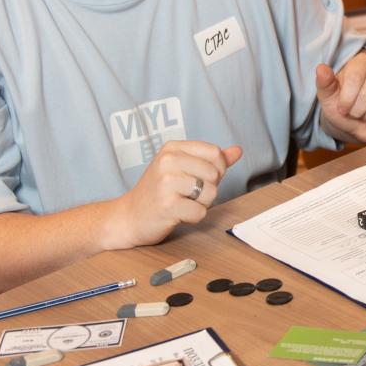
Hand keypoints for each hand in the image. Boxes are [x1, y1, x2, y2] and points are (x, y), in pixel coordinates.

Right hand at [106, 140, 242, 248]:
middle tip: (186, 194)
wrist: (128, 217)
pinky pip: (200, 212)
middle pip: (215, 175)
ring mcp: (166, 182)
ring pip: (210, 194)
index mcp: (173, 148)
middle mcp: (168, 161)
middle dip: (208, 189)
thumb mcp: (182, 168)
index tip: (200, 178)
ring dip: (201, 204)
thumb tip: (238, 150)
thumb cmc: (158, 192)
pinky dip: (193, 217)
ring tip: (181, 203)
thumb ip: (211, 160)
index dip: (217, 170)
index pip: (215, 153)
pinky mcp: (167, 205)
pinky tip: (177, 214)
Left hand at [318, 54, 365, 144]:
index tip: (342, 108)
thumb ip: (325, 83)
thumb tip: (321, 68)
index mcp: (361, 62)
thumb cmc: (343, 107)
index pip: (355, 77)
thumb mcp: (328, 97)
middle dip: (358, 109)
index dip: (347, 98)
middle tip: (355, 112)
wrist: (356, 124)